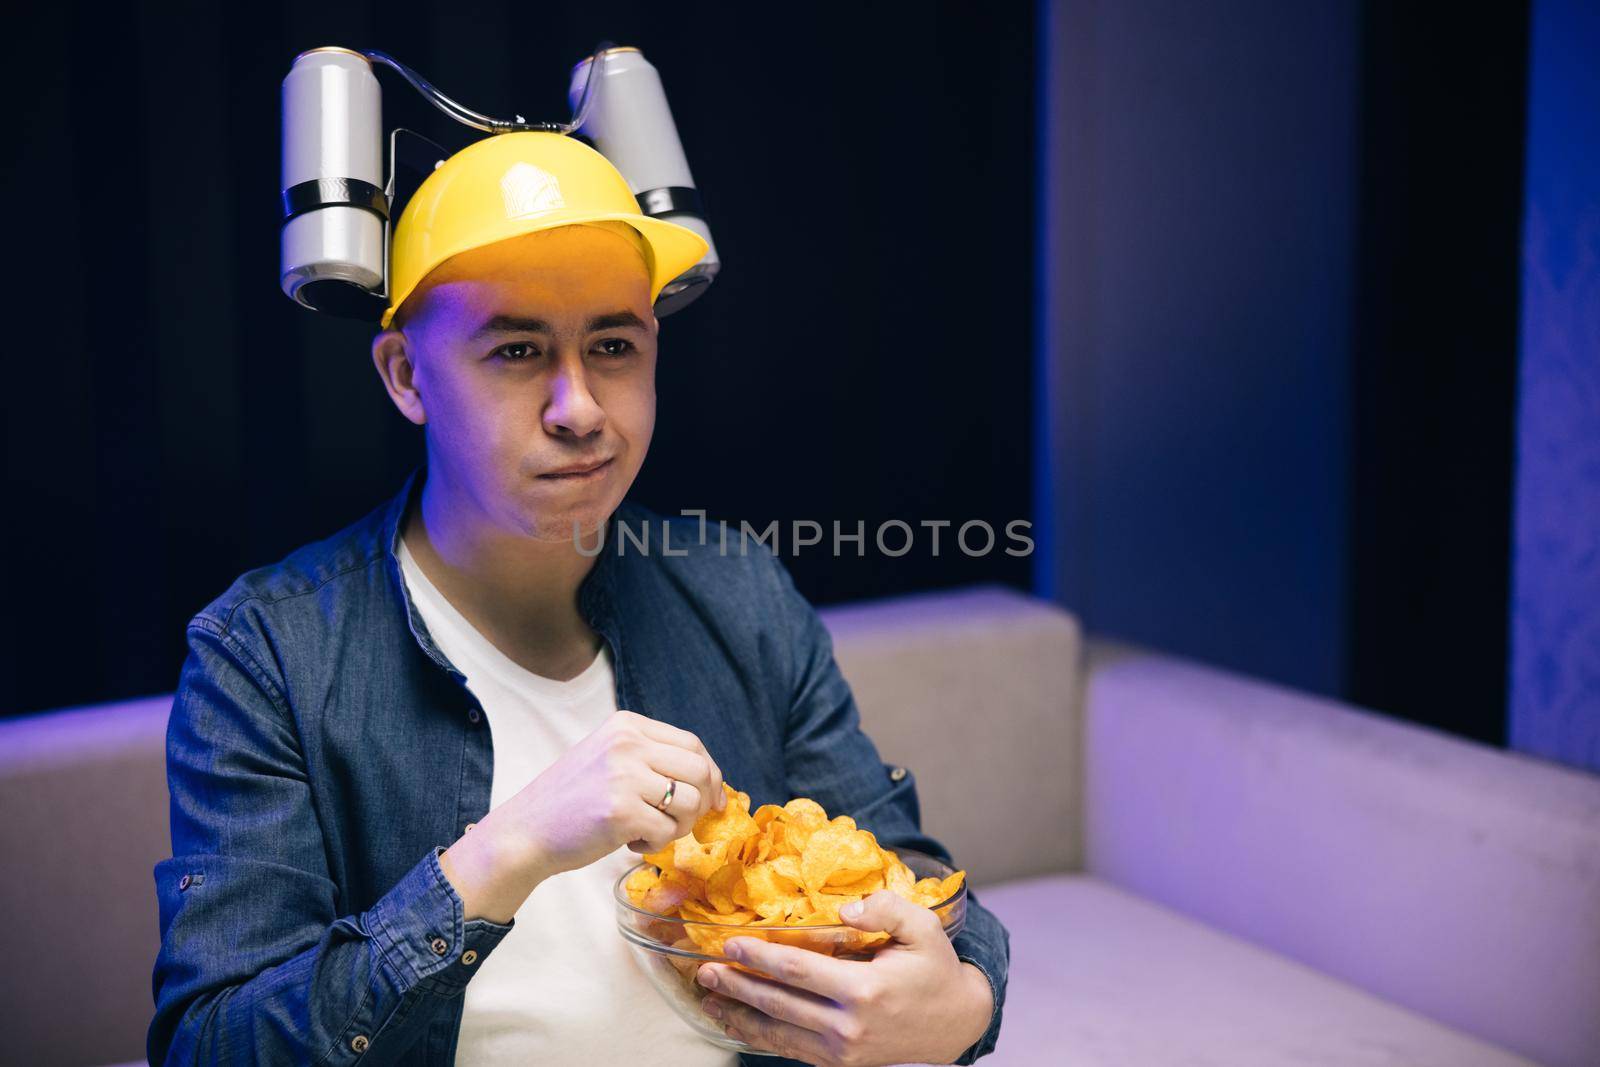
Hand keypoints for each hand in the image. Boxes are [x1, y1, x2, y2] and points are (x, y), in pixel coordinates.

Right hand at [440, 710, 724, 921]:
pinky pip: (668, 831)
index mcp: (627, 725)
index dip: (710, 774)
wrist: (526, 831)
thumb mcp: (611, 760)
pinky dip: (656, 844)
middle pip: (700, 770)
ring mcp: (624, 775)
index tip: (711, 799)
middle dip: (703, 802)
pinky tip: (631, 842)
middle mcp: (628, 743)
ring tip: (650, 831)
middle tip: (682, 822)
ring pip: (690, 803)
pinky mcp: (621, 811)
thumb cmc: (572, 801)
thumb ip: (655, 762)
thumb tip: (716, 788)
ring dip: (678, 826)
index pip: (692, 743)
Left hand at [694, 889, 993, 1065]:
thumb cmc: (935, 969)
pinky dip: (759, 1037)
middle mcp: (848, 1026)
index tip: (730, 943)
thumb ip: (885, 908)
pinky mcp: (840, 1064)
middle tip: (704, 971)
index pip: (797, 971)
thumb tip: (845, 908)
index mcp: (864, 990)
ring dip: (739, 1015)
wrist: (957, 1024)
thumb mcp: (923, 928)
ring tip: (709, 999)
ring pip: (777, 1034)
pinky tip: (739, 1023)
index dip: (759, 957)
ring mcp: (842, 1051)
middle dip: (737, 986)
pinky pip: (791, 1050)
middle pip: (778, 1004)